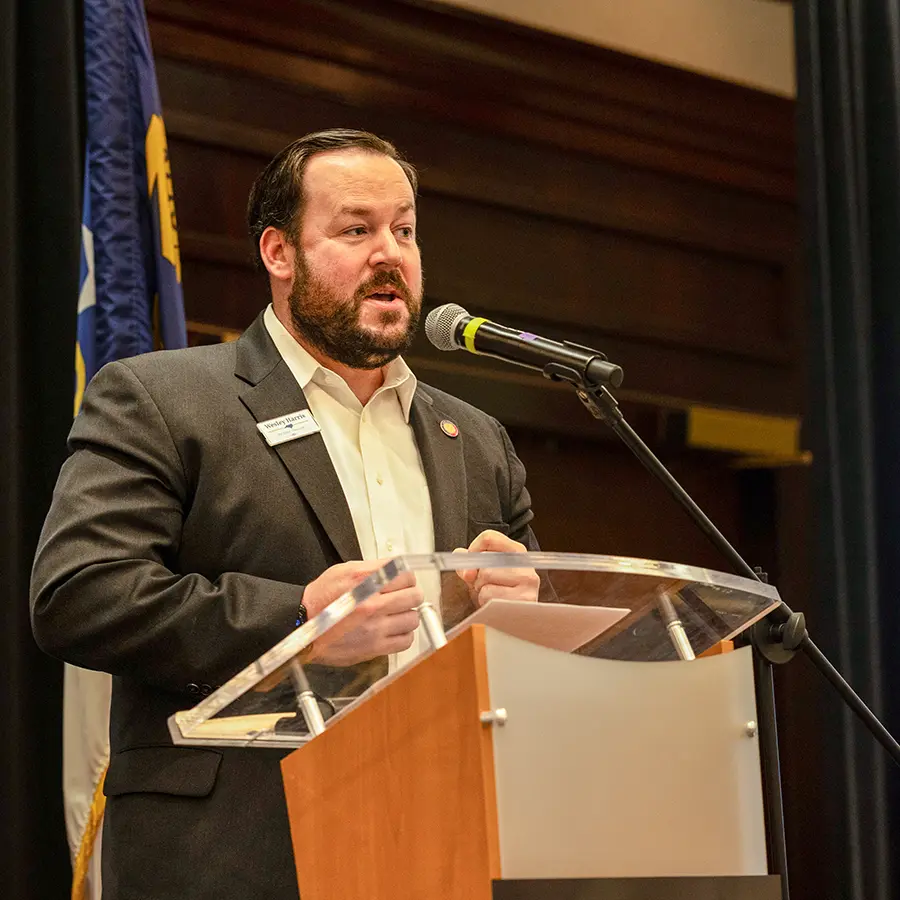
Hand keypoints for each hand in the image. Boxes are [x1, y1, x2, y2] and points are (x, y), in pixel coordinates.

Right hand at [303, 562, 422, 666]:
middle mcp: (372, 603)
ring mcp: (374, 627)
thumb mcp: (343, 571)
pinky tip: (393, 630)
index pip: (407, 575)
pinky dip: (403, 635)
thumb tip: (397, 569)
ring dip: (407, 615)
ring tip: (396, 615)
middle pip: (414, 596)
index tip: (403, 582)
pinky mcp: (374, 647)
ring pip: (413, 619)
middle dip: (411, 595)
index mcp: (365, 581)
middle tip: (403, 597)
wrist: (301, 625)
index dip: (407, 578)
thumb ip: (372, 569)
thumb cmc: (321, 598)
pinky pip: (405, 641)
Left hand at [454, 529, 538, 606]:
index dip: (473, 550)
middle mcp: (525, 563)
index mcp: (516, 551)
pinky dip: (485, 602)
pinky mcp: (524, 598)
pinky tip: (495, 606)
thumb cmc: (498, 595)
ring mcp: (527, 581)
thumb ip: (469, 564)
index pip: (489, 537)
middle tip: (486, 586)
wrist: (512, 621)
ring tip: (492, 596)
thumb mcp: (481, 575)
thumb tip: (465, 568)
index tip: (472, 563)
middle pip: (484, 560)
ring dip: (481, 591)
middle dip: (477, 577)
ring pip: (486, 576)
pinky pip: (489, 594)